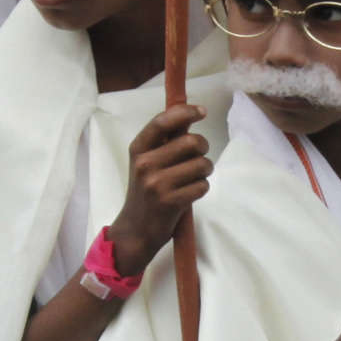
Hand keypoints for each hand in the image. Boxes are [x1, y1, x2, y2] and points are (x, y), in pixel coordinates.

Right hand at [105, 103, 213, 270]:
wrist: (135, 230)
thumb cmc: (145, 192)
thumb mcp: (145, 163)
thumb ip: (163, 142)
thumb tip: (190, 116)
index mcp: (138, 149)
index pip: (163, 121)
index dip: (186, 112)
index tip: (202, 111)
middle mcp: (145, 164)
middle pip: (191, 141)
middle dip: (203, 147)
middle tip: (199, 156)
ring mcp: (157, 184)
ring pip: (201, 164)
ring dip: (205, 170)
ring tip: (195, 177)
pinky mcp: (170, 202)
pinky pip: (202, 186)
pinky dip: (202, 188)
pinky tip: (190, 193)